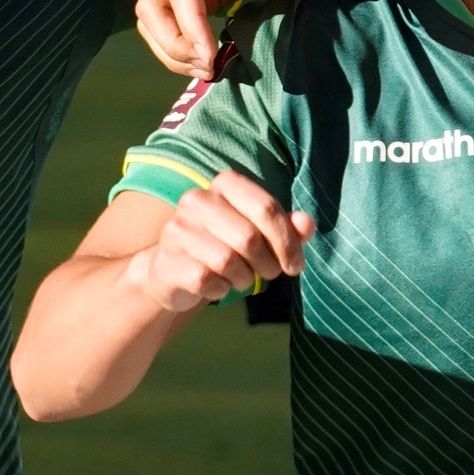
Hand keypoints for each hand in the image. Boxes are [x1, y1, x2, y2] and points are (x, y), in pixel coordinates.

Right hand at [134, 0, 329, 74]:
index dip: (190, 26)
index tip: (211, 56)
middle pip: (151, 6)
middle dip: (172, 43)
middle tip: (208, 67)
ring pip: (153, 17)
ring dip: (171, 49)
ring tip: (208, 70)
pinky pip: (169, 20)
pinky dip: (179, 44)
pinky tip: (206, 60)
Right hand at [136, 173, 311, 315]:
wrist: (176, 272)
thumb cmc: (227, 246)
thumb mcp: (262, 234)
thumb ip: (288, 228)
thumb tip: (307, 224)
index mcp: (225, 184)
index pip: (266, 208)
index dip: (287, 241)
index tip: (295, 265)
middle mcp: (197, 200)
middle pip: (249, 238)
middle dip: (268, 264)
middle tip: (268, 274)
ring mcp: (177, 229)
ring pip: (227, 261)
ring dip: (244, 279)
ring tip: (241, 278)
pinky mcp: (166, 260)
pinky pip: (207, 281)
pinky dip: (221, 290)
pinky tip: (217, 286)